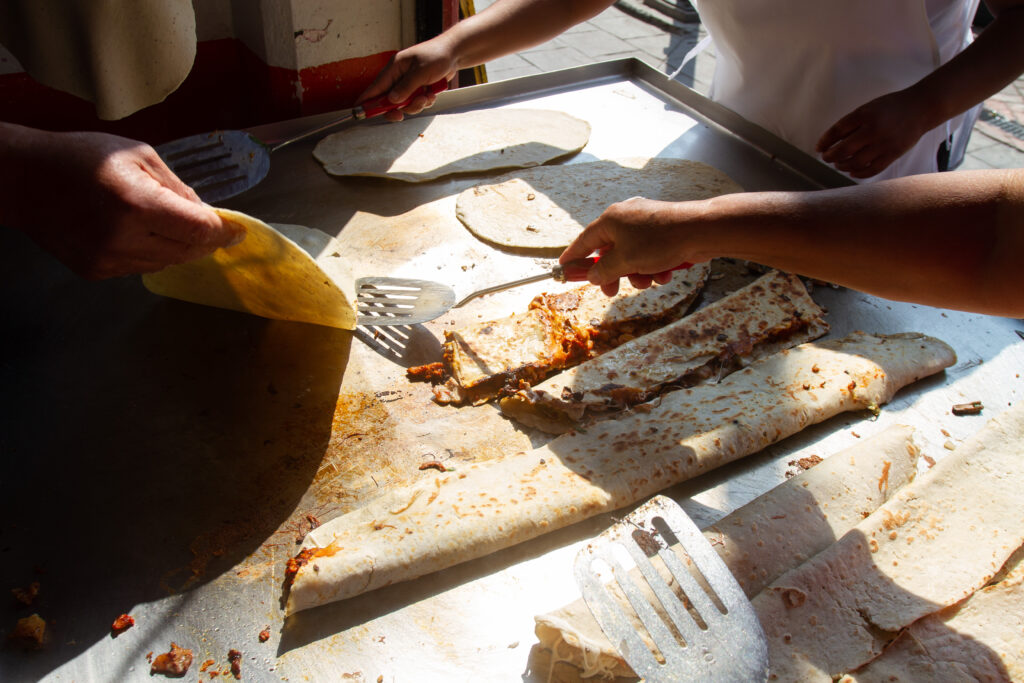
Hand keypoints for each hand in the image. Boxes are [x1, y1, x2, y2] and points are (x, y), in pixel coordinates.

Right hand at [9, 128, 244, 279]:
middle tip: (207, 226)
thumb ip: (179, 188)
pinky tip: (132, 231)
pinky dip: (149, 252)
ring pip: (167, 263)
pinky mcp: (96, 271)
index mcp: (136, 203)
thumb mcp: (139, 156)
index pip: (199, 230)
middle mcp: (122, 237)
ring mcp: (107, 259)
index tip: (236, 231)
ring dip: (176, 246)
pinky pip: (141, 268)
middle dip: (203, 240)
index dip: (223, 232)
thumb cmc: (83, 158)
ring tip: (159, 221)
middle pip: (188, 251)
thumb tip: (211, 216)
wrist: (24, 179)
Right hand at [357, 36, 457, 120]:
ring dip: (416, 105)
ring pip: (405, 104)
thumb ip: (406, 87)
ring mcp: (409, 84)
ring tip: (427, 96)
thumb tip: (392, 101)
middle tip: (400, 115)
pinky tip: (432, 93)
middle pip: (389, 100)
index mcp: (394, 68)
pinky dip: (424, 102)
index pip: (375, 87)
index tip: (360, 112)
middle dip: (398, 108)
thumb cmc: (437, 55)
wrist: (454, 54)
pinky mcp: (418, 89)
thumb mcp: (421, 72)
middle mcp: (399, 77)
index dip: (367, 101)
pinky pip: (417, 103)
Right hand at [559, 197, 693, 295]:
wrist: (701, 230)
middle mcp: (625, 218)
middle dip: (613, 273)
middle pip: (609, 251)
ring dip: (637, 273)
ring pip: (630, 256)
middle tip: (612, 292)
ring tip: (649, 280)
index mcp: (611, 220)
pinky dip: (653, 266)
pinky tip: (664, 273)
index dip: (573, 256)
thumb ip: (604, 270)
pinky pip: (648, 253)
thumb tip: (592, 276)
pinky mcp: (662, 232)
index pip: (584, 240)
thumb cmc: (660, 242)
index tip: (563, 268)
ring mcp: (644, 224)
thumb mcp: (625, 261)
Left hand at [816, 90, 928, 178]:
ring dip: (842, 166)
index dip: (825, 141)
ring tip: (839, 164)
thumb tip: (829, 143)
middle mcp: (873, 129)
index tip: (819, 148)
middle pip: (843, 150)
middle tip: (827, 158)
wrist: (921, 107)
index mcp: (864, 114)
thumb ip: (851, 124)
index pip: (837, 131)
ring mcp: (884, 143)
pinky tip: (852, 171)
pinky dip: (858, 173)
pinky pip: (871, 169)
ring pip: (855, 162)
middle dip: (830, 157)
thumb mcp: (868, 109)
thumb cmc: (889, 108)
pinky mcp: (894, 154)